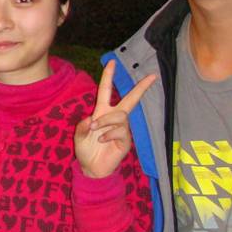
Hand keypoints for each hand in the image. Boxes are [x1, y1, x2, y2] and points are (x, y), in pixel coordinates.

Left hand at [74, 62, 156, 179]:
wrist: (91, 169)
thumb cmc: (86, 150)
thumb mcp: (79, 136)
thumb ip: (82, 125)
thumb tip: (93, 119)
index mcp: (102, 112)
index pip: (106, 91)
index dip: (108, 77)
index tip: (112, 62)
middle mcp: (114, 118)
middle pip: (130, 100)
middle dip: (141, 88)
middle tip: (152, 76)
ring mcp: (121, 129)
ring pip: (119, 116)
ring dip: (105, 121)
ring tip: (95, 131)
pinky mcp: (125, 141)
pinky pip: (120, 131)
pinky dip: (108, 134)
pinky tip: (101, 140)